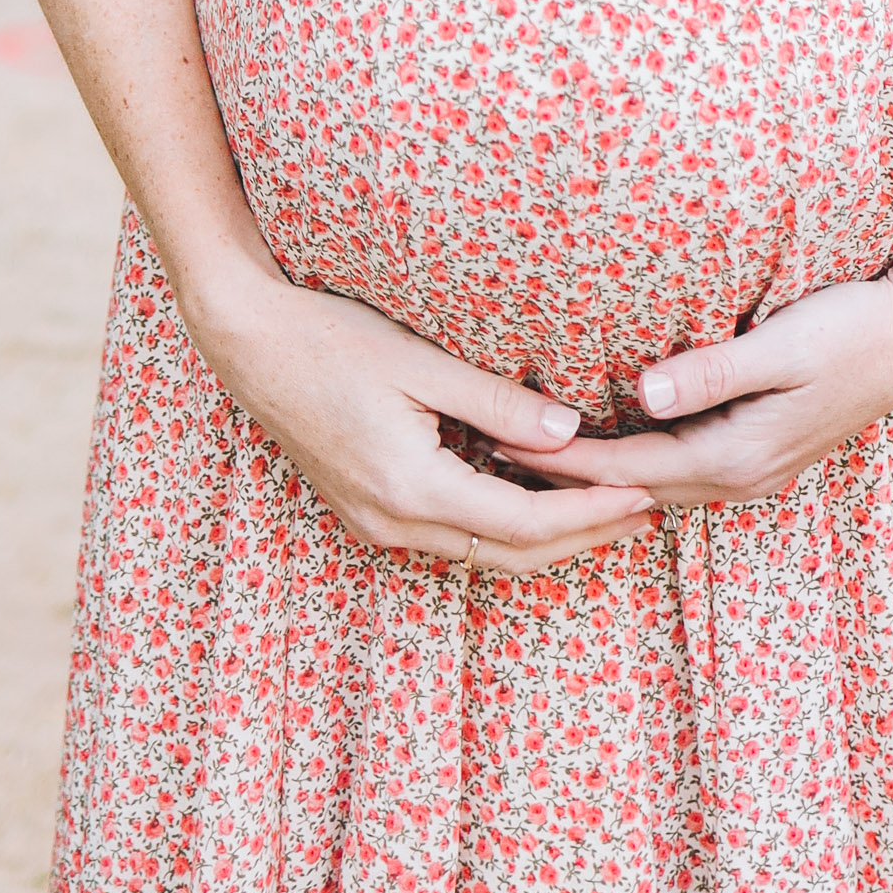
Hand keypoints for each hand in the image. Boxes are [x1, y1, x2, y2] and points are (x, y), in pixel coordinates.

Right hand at [187, 261, 654, 572]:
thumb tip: (569, 432)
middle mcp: (394, 522)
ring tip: (606, 505)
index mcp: (412, 488)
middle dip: (584, 536)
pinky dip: (503, 523)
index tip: (645, 494)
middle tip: (646, 509)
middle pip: (511, 554)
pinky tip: (536, 492)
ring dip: (547, 535)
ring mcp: (377, 523)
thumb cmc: (329, 338)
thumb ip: (496, 402)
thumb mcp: (420, 361)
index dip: (592, 514)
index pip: (527, 525)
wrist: (247, 342)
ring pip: (482, 552)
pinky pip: (453, 536)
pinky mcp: (369, 510)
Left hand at [488, 250, 892, 511]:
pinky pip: (681, 471)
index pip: (627, 470)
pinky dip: (636, 464)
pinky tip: (611, 446)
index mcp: (738, 457)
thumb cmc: (854, 328)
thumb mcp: (784, 344)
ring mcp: (756, 471)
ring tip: (533, 460)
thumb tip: (645, 392)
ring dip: (596, 477)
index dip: (561, 462)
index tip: (500, 447)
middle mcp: (742, 477)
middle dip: (563, 479)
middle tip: (489, 458)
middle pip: (632, 489)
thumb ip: (713, 371)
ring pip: (657, 486)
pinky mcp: (764, 451)